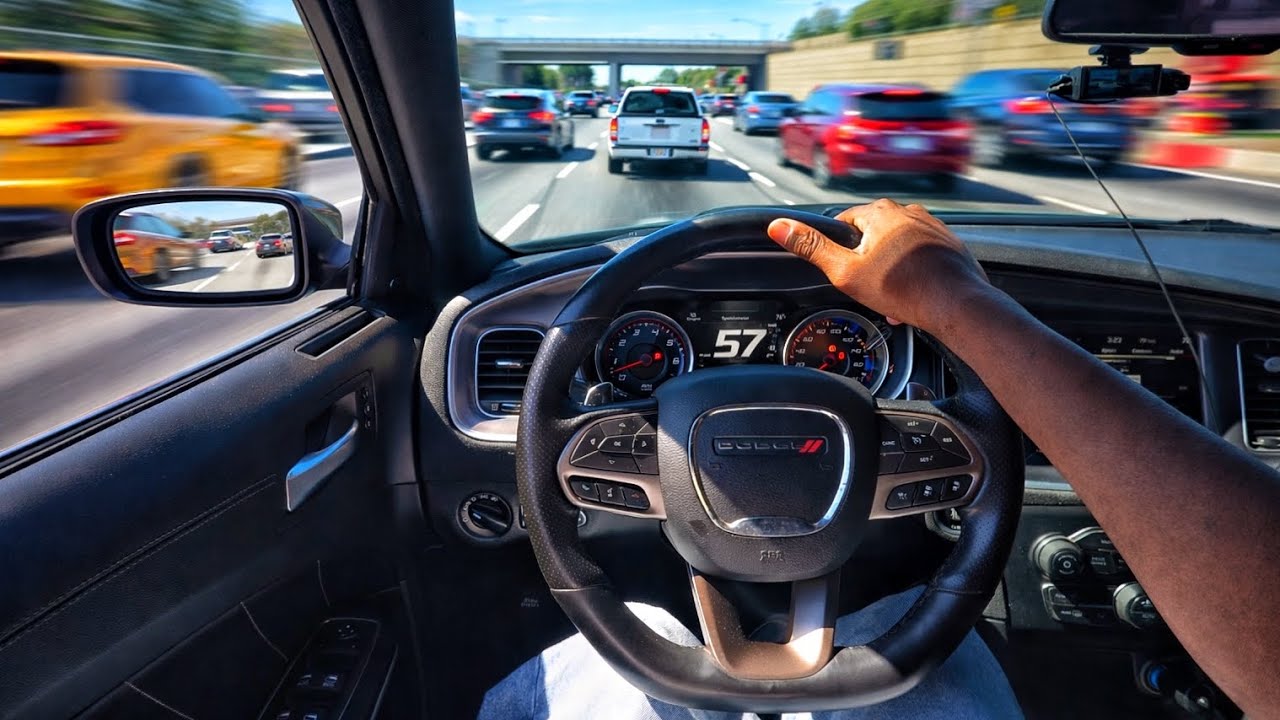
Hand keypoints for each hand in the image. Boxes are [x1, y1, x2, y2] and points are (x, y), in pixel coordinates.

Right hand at [767, 199, 989, 333]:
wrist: (956, 304)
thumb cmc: (902, 288)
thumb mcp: (845, 271)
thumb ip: (811, 247)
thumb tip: (778, 226)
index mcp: (880, 212)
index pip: (844, 223)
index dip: (839, 249)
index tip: (844, 270)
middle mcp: (908, 211)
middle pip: (872, 237)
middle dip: (867, 263)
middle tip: (869, 288)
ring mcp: (932, 226)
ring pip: (896, 249)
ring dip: (889, 271)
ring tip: (892, 297)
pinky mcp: (948, 244)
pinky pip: (919, 257)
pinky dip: (912, 274)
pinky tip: (911, 296)